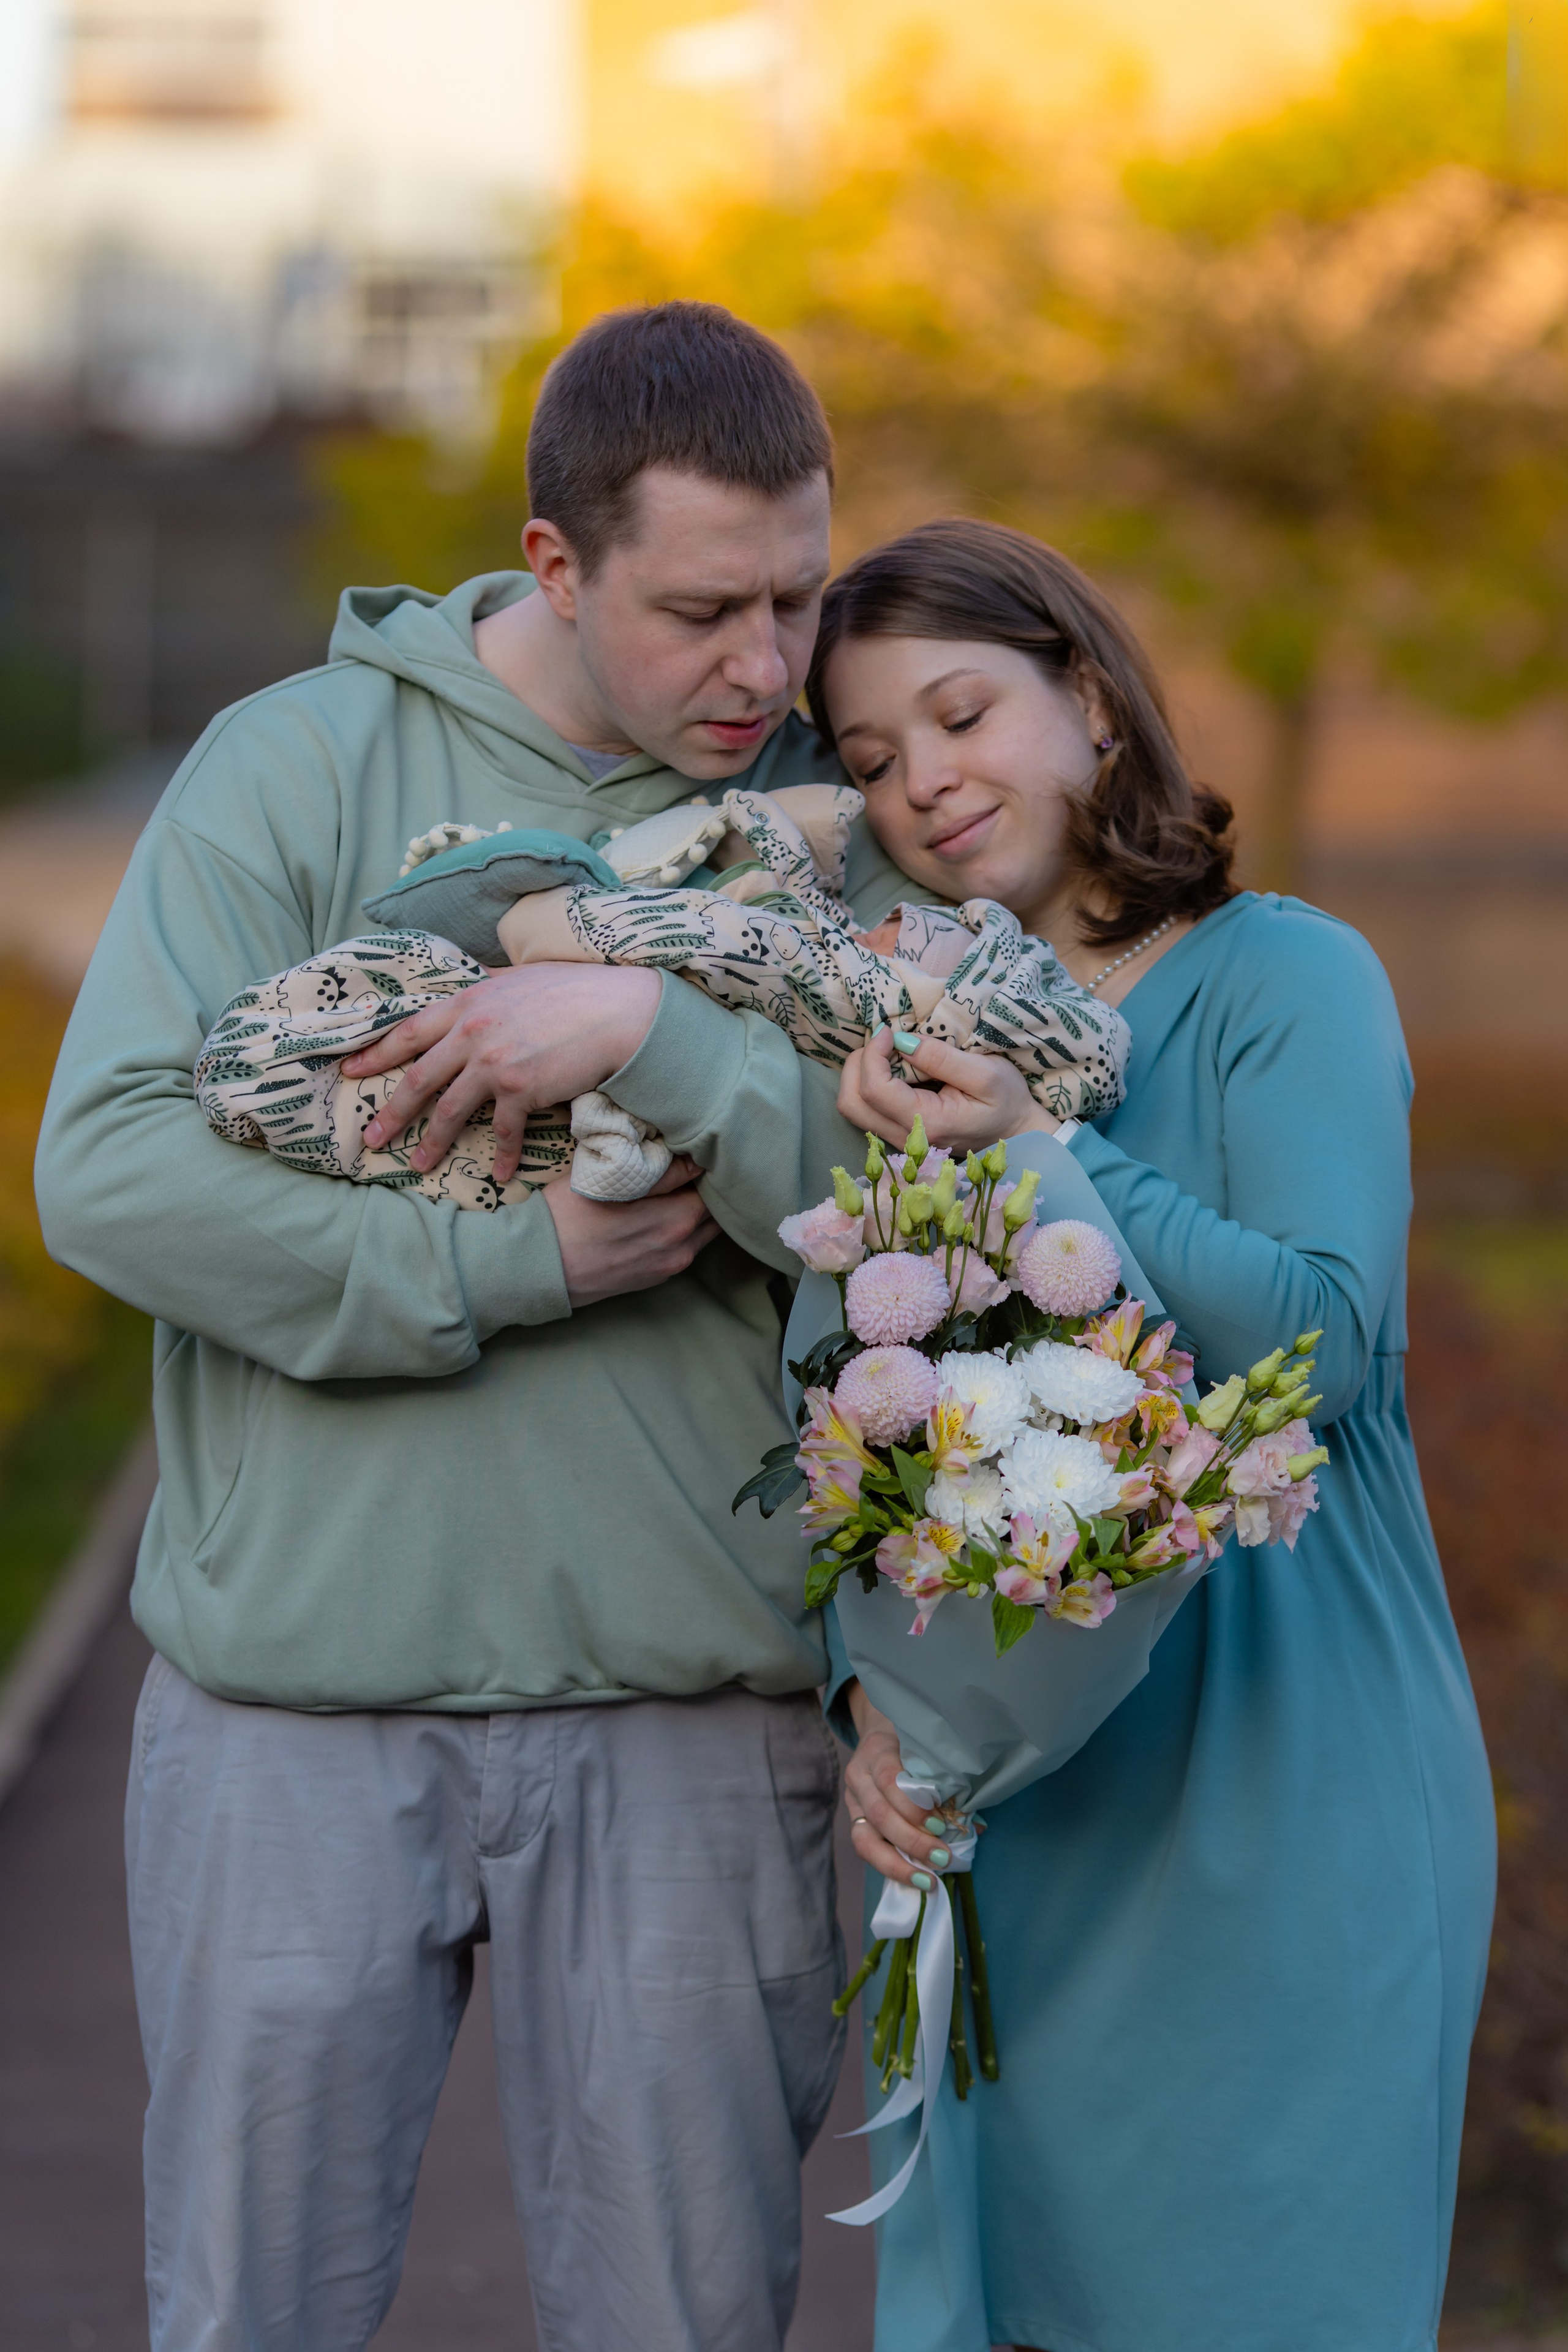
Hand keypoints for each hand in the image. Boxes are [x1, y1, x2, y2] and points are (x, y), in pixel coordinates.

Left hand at [343, 963, 661, 1186]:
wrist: (618, 1011)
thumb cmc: (576, 990)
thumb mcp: (521, 976)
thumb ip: (490, 985)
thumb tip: (475, 980)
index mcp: (468, 1001)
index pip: (409, 1031)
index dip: (377, 1054)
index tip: (350, 1071)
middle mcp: (473, 1032)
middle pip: (419, 1078)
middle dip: (392, 1112)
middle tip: (371, 1137)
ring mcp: (495, 1062)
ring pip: (450, 1110)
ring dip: (432, 1143)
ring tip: (417, 1166)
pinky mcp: (522, 1089)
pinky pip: (502, 1130)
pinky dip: (500, 1155)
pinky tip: (498, 1176)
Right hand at [543, 1157, 719, 1307]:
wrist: (536, 1266)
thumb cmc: (567, 1215)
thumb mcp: (614, 1182)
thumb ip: (662, 1172)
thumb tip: (696, 1159)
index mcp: (677, 1220)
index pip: (715, 1188)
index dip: (709, 1167)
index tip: (695, 1151)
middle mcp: (681, 1249)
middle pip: (713, 1213)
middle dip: (705, 1190)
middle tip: (688, 1167)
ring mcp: (668, 1268)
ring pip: (699, 1233)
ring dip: (693, 1212)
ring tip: (673, 1190)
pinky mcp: (653, 1279)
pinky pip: (681, 1249)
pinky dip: (678, 1231)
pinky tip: (656, 1216)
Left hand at [837, 1027, 1056, 1156]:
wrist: (1018, 1131)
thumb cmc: (1008, 1101)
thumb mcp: (985, 1072)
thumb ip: (941, 1058)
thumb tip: (901, 1043)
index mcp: (928, 1123)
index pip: (874, 1089)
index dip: (872, 1054)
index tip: (889, 1031)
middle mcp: (907, 1138)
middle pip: (851, 1104)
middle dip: (857, 1064)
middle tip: (882, 1041)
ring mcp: (901, 1140)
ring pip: (854, 1109)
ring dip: (859, 1074)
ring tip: (885, 1052)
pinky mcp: (900, 1134)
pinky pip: (867, 1110)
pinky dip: (868, 1084)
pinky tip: (891, 1067)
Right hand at [843, 1681, 954, 1887]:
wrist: (879, 1734)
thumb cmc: (910, 1743)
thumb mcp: (926, 1750)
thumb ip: (945, 1781)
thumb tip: (976, 1827)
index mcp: (877, 1751)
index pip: (889, 1779)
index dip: (913, 1807)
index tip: (941, 1826)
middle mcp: (858, 1776)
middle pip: (878, 1814)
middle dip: (912, 1841)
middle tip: (942, 1858)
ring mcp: (852, 1800)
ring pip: (864, 1839)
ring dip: (897, 1864)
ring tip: (926, 1880)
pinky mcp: (854, 1820)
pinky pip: (866, 1849)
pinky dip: (891, 1866)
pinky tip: (914, 1878)